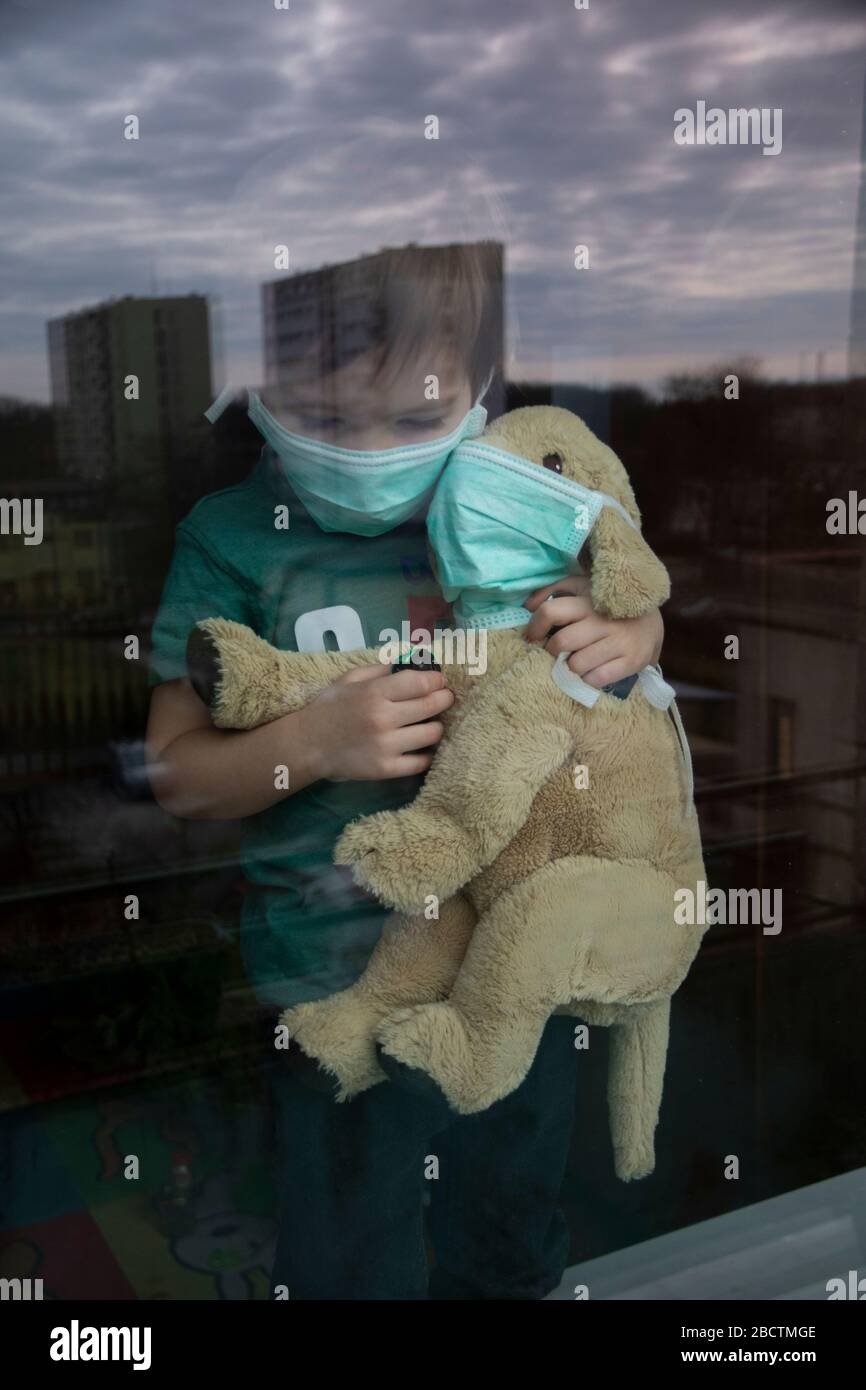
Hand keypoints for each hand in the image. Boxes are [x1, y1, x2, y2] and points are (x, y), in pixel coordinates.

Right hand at [300, 664, 453, 780]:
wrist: (308, 745)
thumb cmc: (330, 708)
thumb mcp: (350, 679)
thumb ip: (381, 670)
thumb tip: (412, 663)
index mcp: (374, 693)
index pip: (421, 682)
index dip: (436, 680)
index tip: (439, 681)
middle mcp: (383, 719)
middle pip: (431, 706)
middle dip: (444, 699)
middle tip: (445, 698)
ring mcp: (386, 746)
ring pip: (432, 734)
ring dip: (436, 727)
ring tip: (430, 724)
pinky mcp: (386, 769)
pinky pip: (422, 762)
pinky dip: (427, 754)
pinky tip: (421, 747)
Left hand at [523, 576, 663, 687]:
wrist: (652, 620)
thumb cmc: (607, 605)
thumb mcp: (582, 588)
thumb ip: (553, 591)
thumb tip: (527, 606)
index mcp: (588, 601)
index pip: (550, 611)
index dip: (535, 627)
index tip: (533, 637)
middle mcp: (603, 621)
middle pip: (561, 642)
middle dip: (552, 651)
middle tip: (556, 653)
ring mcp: (619, 642)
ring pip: (577, 664)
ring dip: (570, 667)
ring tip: (575, 663)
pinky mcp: (632, 661)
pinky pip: (597, 679)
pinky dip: (588, 680)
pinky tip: (591, 673)